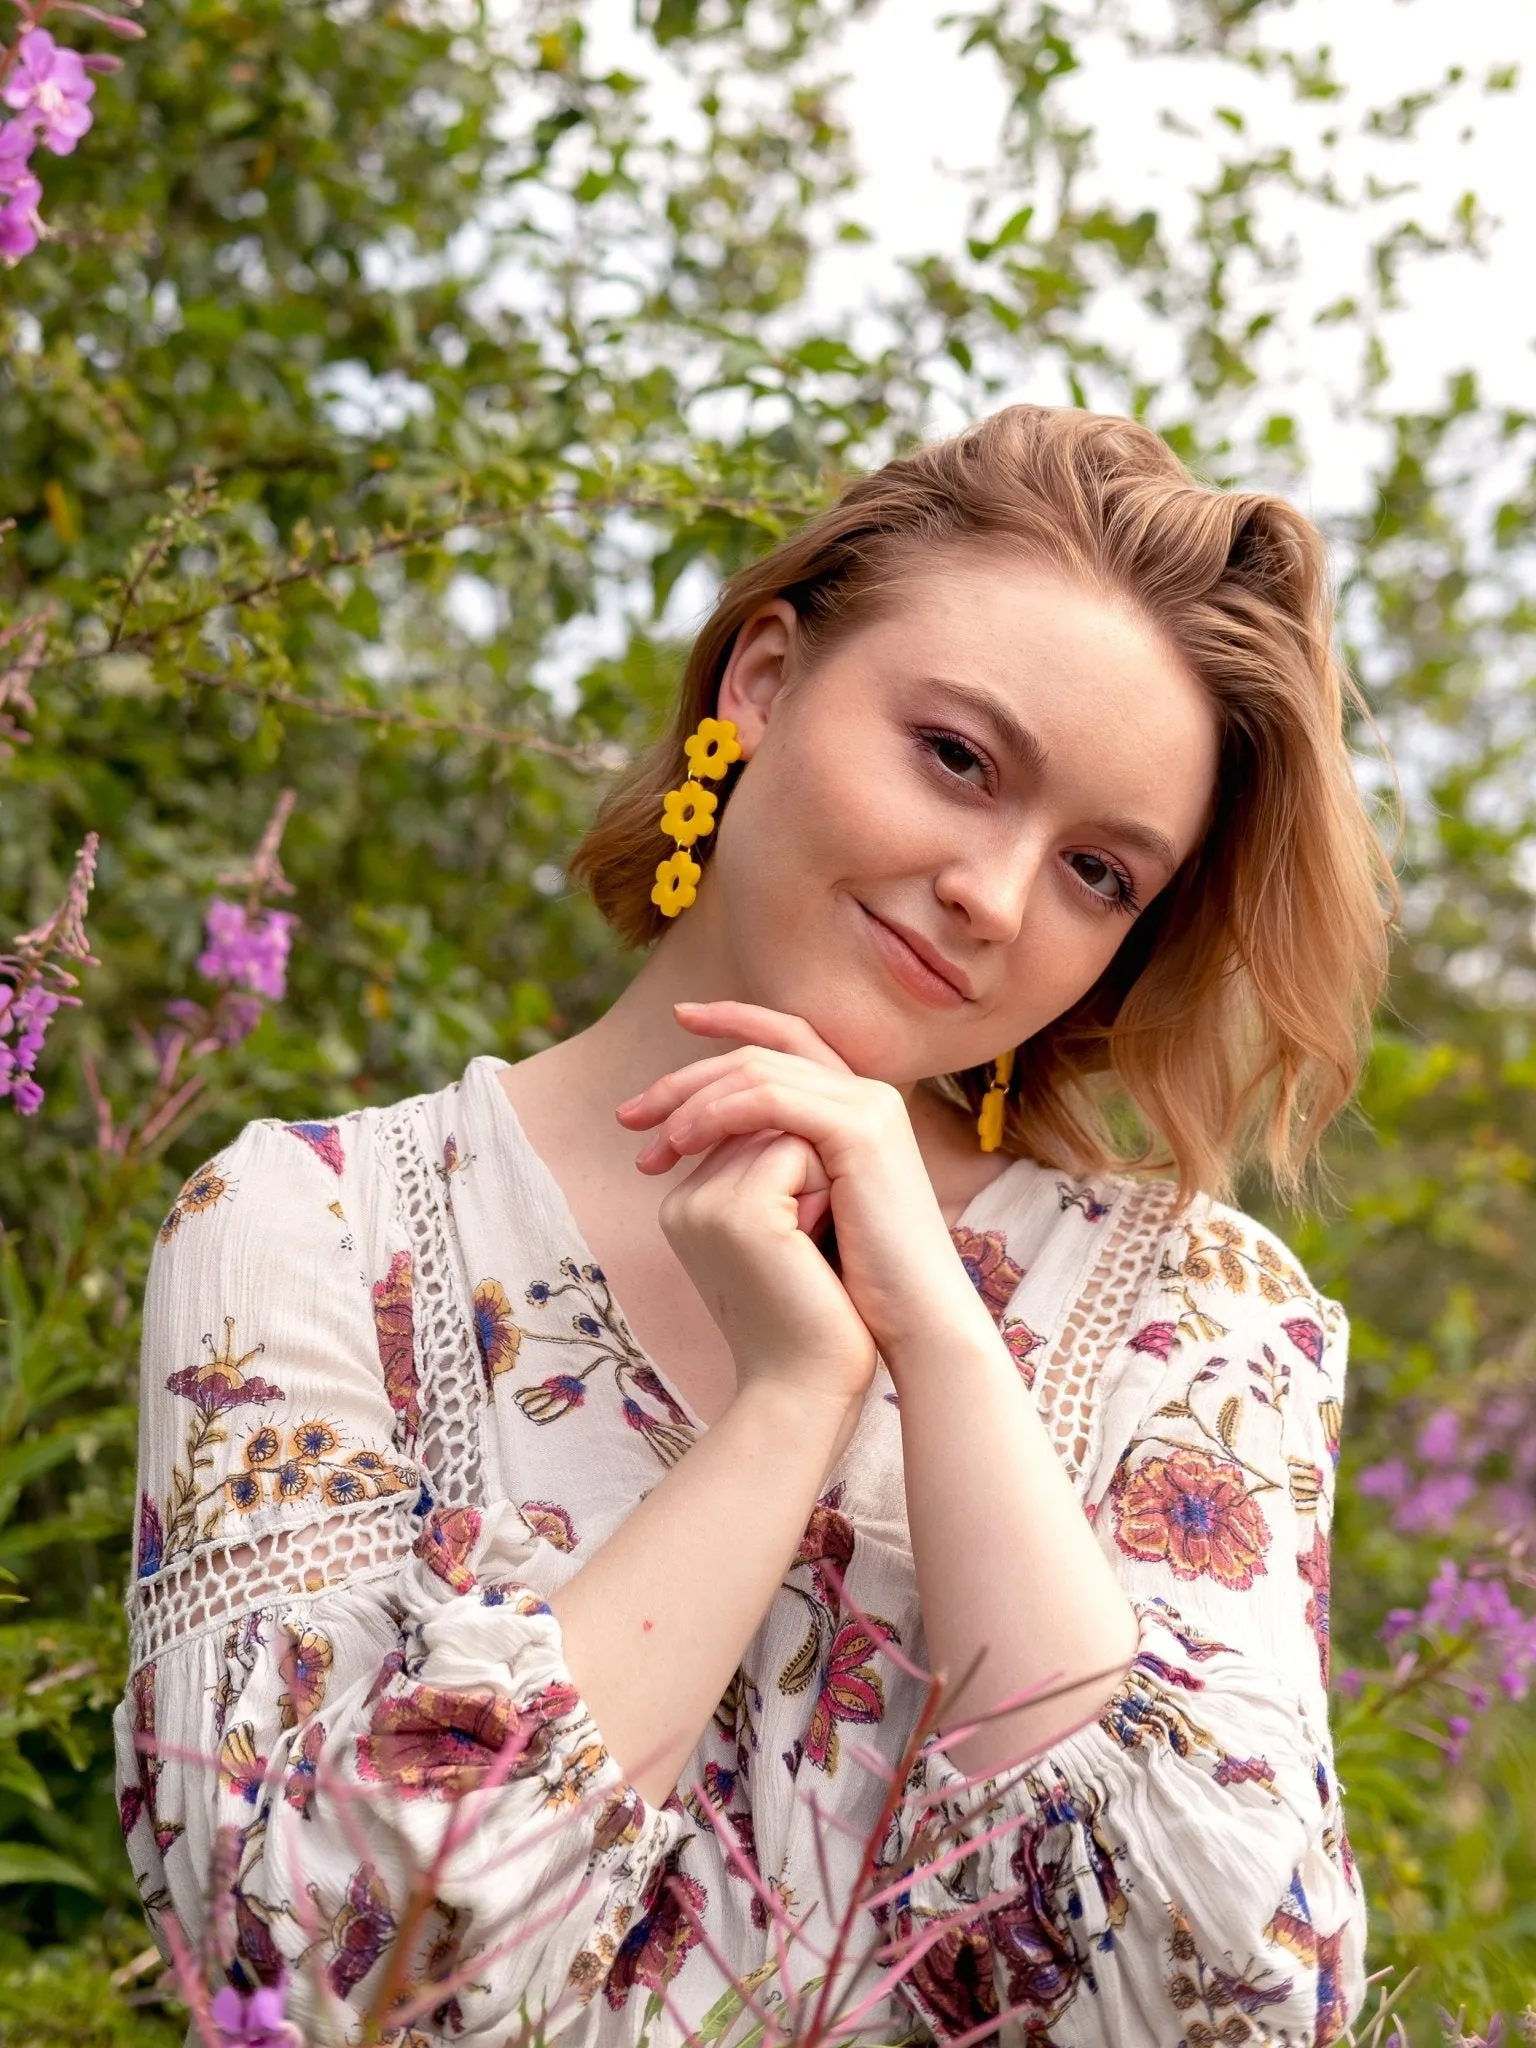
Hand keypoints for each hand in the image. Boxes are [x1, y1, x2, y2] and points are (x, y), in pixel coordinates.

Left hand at [617, 1002, 995, 1374]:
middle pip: (759, 1056)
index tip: (677, 1017)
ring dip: (692, 1101)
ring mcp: (868, 1106)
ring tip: (651, 1141)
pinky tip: (684, 1141)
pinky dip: (720, 1114)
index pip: (787, 1038)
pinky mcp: (861, 1131)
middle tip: (628, 1114)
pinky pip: (772, 1102)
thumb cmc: (856, 1283)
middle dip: (685, 1079)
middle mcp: (867, 1094)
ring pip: (759, 1073)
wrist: (914, 1324)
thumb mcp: (799, 1208)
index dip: (733, 1018)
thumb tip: (700, 1142)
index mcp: (856, 1107)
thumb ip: (766, 1163)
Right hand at [650, 1124, 877, 1424]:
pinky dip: (824, 1191)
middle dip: (805, 1171)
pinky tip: (814, 1247)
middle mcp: (684, 1199)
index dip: (797, 1176)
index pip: (750, 1130)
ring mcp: (706, 1202)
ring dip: (817, 1179)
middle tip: (801, 1252)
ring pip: (782, 1128)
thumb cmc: (809, 1314)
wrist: (808, 1387)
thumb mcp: (779, 1230)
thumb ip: (769, 1172)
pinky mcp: (741, 1212)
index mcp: (685, 1205)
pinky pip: (797, 1150)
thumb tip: (796, 1114)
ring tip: (805, 1250)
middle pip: (765, 1123)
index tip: (791, 1250)